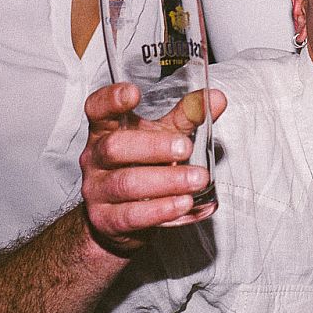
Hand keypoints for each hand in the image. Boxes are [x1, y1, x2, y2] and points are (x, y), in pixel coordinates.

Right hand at [79, 83, 229, 251]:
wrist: (122, 218)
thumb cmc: (141, 167)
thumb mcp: (162, 137)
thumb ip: (187, 117)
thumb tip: (217, 98)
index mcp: (105, 131)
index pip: (97, 110)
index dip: (110, 100)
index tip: (133, 93)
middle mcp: (95, 159)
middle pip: (115, 147)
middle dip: (153, 147)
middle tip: (185, 148)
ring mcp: (97, 191)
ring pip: (126, 184)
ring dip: (166, 181)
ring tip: (197, 179)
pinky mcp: (106, 220)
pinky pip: (132, 215)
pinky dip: (162, 210)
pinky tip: (185, 204)